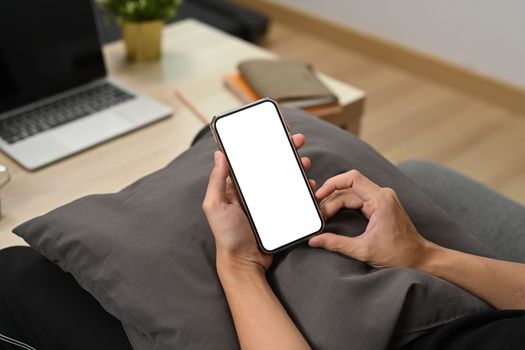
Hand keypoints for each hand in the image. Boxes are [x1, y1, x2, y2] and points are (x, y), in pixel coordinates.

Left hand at [203, 133, 312, 272]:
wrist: (245, 262)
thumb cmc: (227, 235)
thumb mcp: (215, 205)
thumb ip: (216, 181)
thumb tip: (219, 154)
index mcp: (237, 186)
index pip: (250, 158)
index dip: (261, 143)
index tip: (274, 130)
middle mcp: (254, 191)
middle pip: (271, 164)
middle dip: (285, 149)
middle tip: (298, 140)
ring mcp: (268, 201)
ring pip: (285, 177)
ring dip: (297, 166)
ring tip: (306, 162)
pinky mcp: (280, 212)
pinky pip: (294, 196)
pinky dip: (303, 188)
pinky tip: (309, 184)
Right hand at [308, 170, 432, 268]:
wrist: (419, 258)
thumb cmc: (398, 254)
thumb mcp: (363, 250)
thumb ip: (336, 243)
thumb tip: (314, 240)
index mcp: (381, 200)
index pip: (352, 178)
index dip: (332, 183)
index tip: (318, 195)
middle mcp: (382, 195)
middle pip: (348, 188)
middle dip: (331, 200)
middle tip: (319, 216)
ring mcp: (382, 199)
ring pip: (351, 194)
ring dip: (336, 203)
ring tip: (323, 217)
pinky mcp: (380, 205)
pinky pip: (357, 199)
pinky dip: (344, 205)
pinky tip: (334, 214)